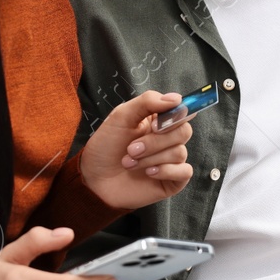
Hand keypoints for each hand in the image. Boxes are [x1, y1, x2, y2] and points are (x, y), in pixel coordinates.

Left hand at [78, 91, 194, 209]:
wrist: (94, 179)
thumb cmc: (105, 147)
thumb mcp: (120, 117)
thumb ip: (147, 102)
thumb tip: (176, 99)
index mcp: (158, 120)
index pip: (181, 111)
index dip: (173, 117)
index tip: (152, 126)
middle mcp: (167, 139)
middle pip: (183, 131)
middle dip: (155, 142)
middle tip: (131, 149)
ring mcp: (171, 160)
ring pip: (179, 152)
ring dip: (151, 158)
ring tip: (129, 163)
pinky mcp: (172, 180)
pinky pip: (185, 171)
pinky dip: (166, 171)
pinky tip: (148, 173)